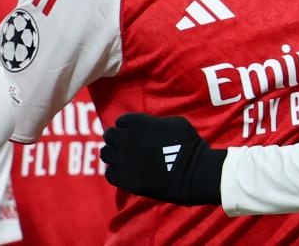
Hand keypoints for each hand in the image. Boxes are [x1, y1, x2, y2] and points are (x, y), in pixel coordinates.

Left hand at [101, 113, 224, 205]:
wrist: (192, 173)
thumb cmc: (189, 145)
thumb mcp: (176, 123)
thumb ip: (154, 122)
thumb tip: (146, 126)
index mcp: (140, 123)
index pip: (121, 121)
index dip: (126, 126)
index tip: (131, 132)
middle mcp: (128, 139)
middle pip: (110, 135)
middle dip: (117, 139)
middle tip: (126, 146)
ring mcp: (124, 159)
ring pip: (106, 153)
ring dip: (114, 155)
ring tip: (124, 160)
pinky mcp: (124, 179)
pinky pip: (110, 173)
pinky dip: (116, 172)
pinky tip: (126, 173)